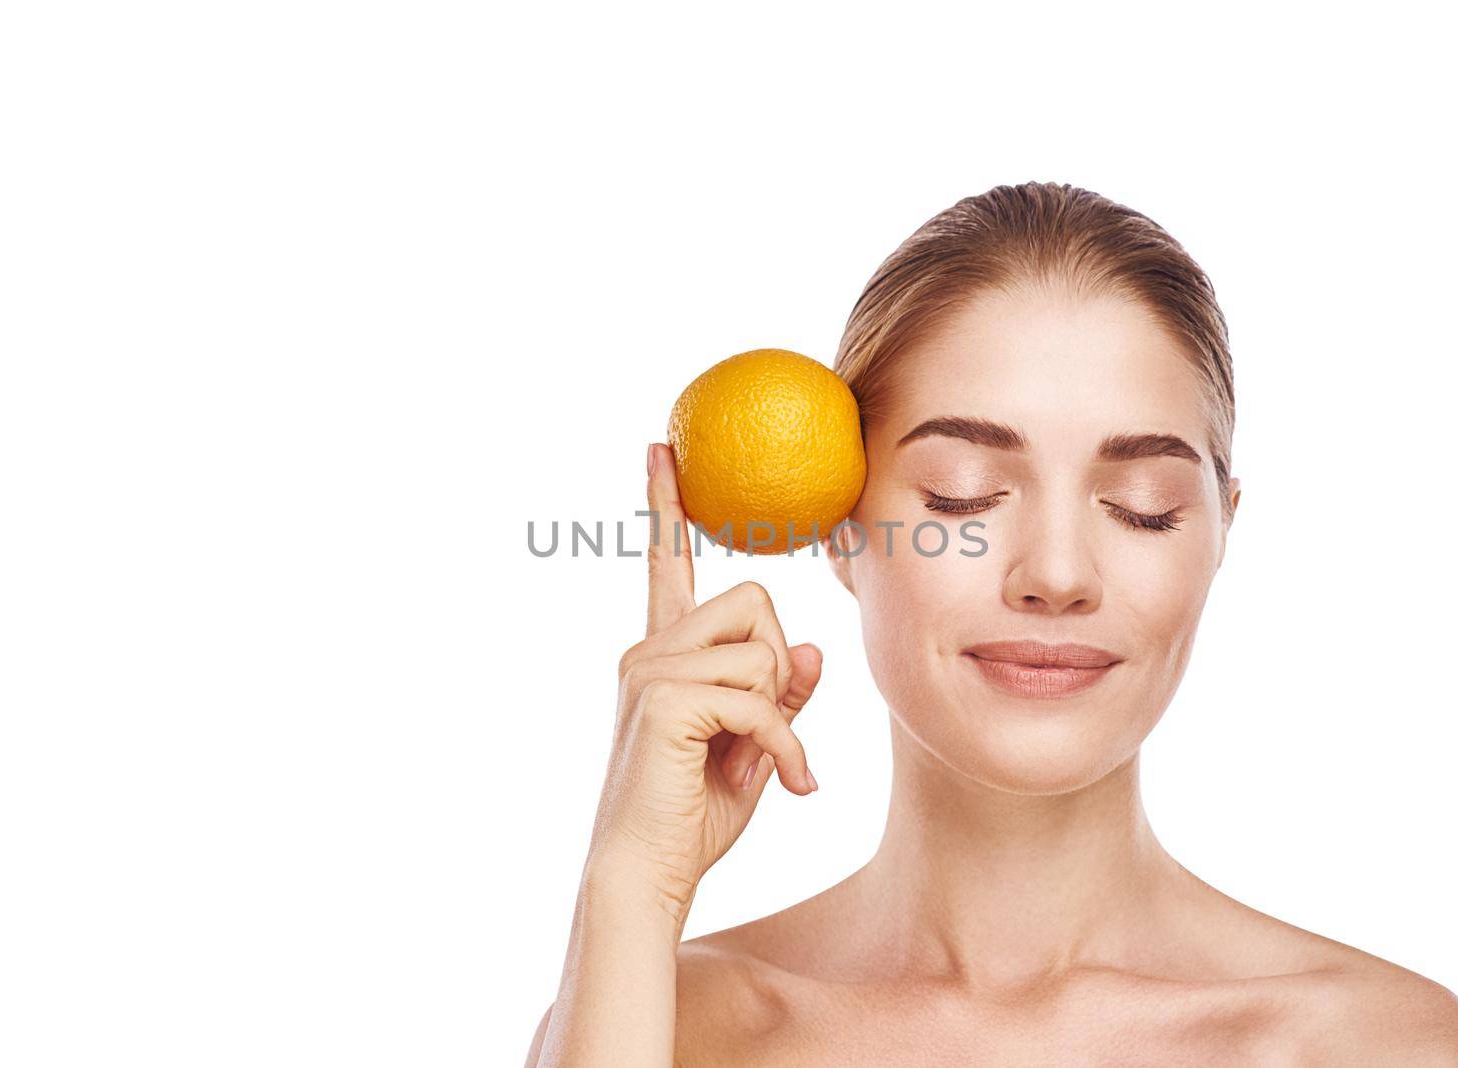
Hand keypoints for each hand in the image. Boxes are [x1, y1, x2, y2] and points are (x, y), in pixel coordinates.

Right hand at [585, 442, 822, 927]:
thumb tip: (811, 646)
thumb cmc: (693, 818)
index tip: (660, 448)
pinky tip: (786, 784)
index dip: (665, 505)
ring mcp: (650, 669)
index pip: (668, 565)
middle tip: (763, 729)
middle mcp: (649, 649)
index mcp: (663, 653)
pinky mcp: (663, 697)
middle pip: (754, 600)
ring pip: (763, 646)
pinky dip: (785, 744)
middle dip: (779, 663)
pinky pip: (761, 695)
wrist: (647, 874)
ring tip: (762, 761)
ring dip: (781, 711)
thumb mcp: (754, 747)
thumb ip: (780, 694)